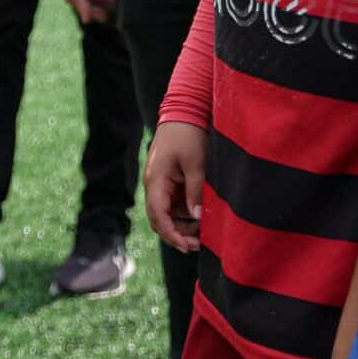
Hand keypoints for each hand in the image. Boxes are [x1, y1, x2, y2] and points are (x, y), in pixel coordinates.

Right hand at [145, 120, 206, 252]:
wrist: (184, 112)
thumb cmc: (188, 135)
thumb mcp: (196, 165)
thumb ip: (196, 192)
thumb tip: (197, 218)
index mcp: (156, 181)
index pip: (158, 216)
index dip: (171, 234)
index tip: (187, 246)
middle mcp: (154, 184)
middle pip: (159, 218)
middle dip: (177, 234)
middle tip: (198, 244)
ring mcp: (160, 183)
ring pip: (167, 213)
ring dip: (182, 224)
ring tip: (203, 231)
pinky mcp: (169, 180)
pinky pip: (173, 203)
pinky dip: (185, 213)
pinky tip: (200, 216)